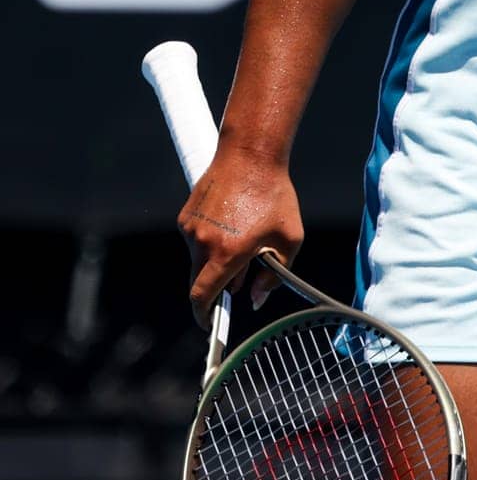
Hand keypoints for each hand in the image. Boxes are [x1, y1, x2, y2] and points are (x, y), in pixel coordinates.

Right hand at [177, 146, 303, 329]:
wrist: (250, 154)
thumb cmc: (274, 196)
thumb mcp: (288, 239)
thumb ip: (274, 275)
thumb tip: (256, 299)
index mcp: (226, 252)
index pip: (202, 296)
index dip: (204, 316)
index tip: (210, 324)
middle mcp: (202, 242)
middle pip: (198, 282)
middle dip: (215, 289)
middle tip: (236, 285)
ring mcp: (191, 228)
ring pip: (197, 260)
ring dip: (214, 263)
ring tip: (242, 246)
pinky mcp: (186, 215)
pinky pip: (195, 240)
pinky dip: (209, 243)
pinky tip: (231, 227)